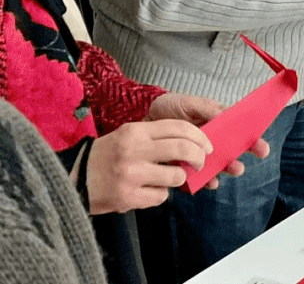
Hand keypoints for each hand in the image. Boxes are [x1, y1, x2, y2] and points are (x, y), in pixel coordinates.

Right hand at [85, 120, 213, 213]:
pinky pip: (161, 196)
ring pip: (176, 176)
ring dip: (179, 179)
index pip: (179, 128)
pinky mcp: (127, 197)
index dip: (200, 137)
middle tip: (201, 163)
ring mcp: (131, 175)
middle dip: (199, 157)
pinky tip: (148, 191)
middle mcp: (134, 151)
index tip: (208, 146)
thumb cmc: (107, 155)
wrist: (73, 178)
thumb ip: (156, 137)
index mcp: (135, 131)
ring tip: (169, 178)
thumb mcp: (128, 136)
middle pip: (183, 149)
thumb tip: (193, 144)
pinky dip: (160, 194)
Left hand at [145, 93, 269, 178]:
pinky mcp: (182, 165)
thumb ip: (208, 108)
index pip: (238, 132)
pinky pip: (194, 177)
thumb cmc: (170, 106)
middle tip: (240, 167)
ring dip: (221, 172)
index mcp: (216, 123)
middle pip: (229, 153)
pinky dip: (200, 181)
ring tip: (224, 175)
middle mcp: (209, 141)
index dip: (252, 140)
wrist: (143, 116)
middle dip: (237, 161)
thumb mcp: (190, 102)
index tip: (262, 148)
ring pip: (214, 166)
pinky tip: (206, 183)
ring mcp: (196, 154)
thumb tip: (227, 114)